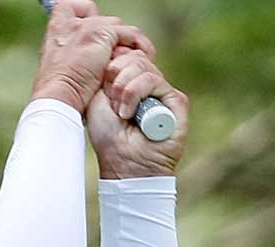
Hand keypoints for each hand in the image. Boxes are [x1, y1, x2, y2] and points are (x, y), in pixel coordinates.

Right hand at [31, 0, 154, 114]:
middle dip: (111, 36)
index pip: (74, 7)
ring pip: (118, 26)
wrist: (59, 96)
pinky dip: (137, 47)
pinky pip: (130, 34)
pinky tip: (139, 60)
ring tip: (128, 63)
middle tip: (114, 57)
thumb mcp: (61, 66)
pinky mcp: (102, 33)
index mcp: (57, 28)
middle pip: (102, 19)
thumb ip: (74, 52)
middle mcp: (71, 22)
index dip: (87, 16)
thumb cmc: (61, 89)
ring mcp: (87, 26)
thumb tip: (97, 54)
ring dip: (125, 43)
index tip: (92, 30)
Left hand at [87, 46, 188, 177]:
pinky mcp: (176, 101)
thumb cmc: (110, 138)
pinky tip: (129, 114)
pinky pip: (154, 80)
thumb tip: (115, 54)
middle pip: (133, 57)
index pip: (124, 56)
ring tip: (121, 112)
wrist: (123, 164)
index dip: (110, 67)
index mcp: (131, 83)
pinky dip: (135, 94)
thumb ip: (106, 77)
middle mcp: (148, 85)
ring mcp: (163, 92)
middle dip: (115, 77)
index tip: (102, 90)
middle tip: (112, 103)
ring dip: (124, 88)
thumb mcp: (98, 102)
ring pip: (142, 66)